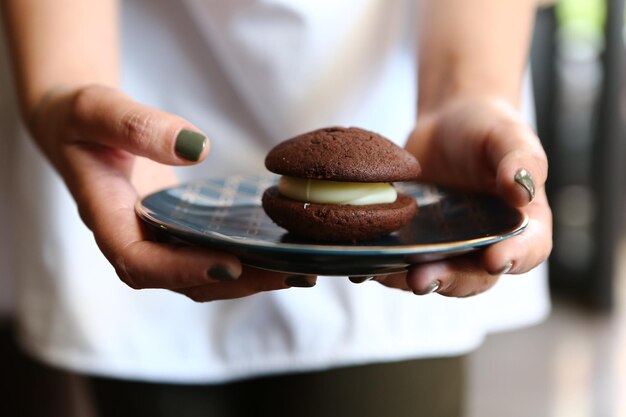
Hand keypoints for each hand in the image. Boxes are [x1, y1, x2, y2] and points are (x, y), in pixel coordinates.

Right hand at [31, 84, 314, 300]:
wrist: (82, 129)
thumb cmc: (82, 120)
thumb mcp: (96, 111)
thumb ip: (137, 126)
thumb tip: (195, 147)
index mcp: (107, 219)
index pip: (140, 263)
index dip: (184, 270)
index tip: (231, 264)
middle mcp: (135, 239)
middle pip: (183, 280)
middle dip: (237, 281)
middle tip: (290, 273)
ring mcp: (158, 238)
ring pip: (203, 274)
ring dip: (250, 276)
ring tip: (301, 270)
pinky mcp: (178, 230)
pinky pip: (211, 252)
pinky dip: (247, 256)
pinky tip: (284, 250)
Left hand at [375, 97, 551, 296]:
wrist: (447, 125)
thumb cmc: (487, 129)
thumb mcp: (508, 135)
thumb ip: (521, 159)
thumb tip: (521, 189)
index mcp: (522, 224)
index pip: (529, 250)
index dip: (515, 259)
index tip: (494, 259)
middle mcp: (486, 245)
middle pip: (474, 277)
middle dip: (450, 281)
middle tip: (422, 279)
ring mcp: (448, 248)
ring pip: (434, 275)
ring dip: (410, 278)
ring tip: (387, 274)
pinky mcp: (415, 242)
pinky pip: (401, 261)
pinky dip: (383, 266)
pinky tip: (364, 263)